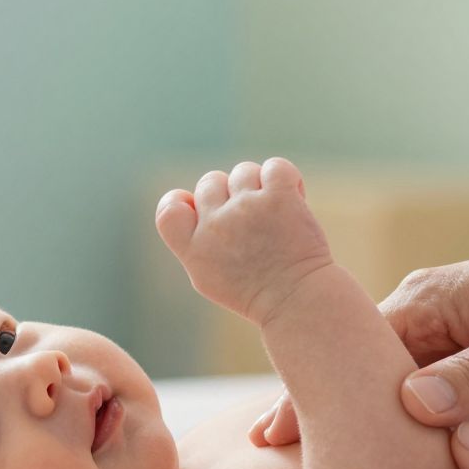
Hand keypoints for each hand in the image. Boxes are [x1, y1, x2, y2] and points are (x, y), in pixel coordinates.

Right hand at [156, 158, 333, 326]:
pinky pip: (275, 167)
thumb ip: (194, 241)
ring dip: (259, 186)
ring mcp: (247, 208)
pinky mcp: (279, 198)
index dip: (182, 200)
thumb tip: (189, 200)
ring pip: (243, 171)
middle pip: (211, 181)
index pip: (169, 208)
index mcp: (194, 248)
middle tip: (253, 220)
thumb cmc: (257, 292)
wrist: (299, 302)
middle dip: (230, 193)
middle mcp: (216, 225)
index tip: (202, 210)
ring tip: (275, 212)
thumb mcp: (210, 276)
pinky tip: (293, 197)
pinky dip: (285, 179)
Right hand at [249, 222, 468, 446]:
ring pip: (403, 405)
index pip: (354, 353)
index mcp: (434, 301)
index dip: (313, 396)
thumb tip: (411, 404)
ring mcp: (466, 354)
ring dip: (374, 440)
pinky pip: (445, 420)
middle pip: (366, 383)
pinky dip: (421, 447)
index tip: (272, 439)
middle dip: (329, 423)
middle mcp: (439, 325)